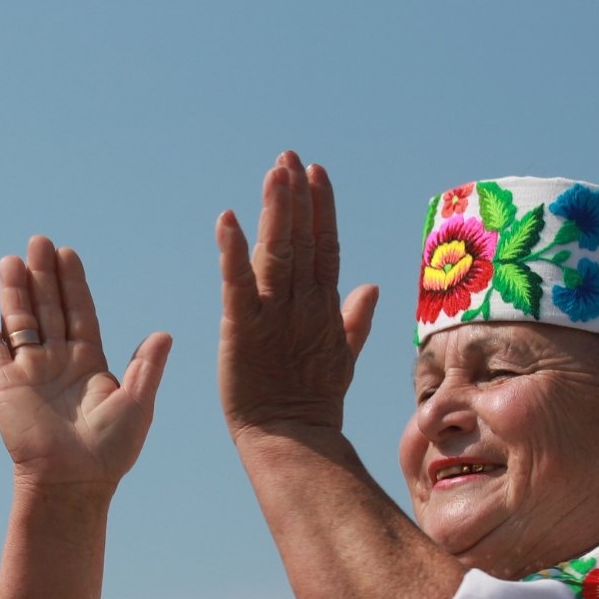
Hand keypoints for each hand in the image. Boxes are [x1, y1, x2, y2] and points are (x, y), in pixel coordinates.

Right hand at [0, 236, 171, 495]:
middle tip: (39, 241)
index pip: (80, 312)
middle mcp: (58, 361)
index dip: (73, 283)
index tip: (68, 253)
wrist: (73, 482)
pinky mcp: (4, 386)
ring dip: (15, 291)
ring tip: (12, 260)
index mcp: (90, 362)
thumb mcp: (137, 404)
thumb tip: (164, 334)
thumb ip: (146, 368)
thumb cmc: (110, 450)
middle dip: (43, 275)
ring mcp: (29, 371)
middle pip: (48, 308)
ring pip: (20, 321)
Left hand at [217, 153, 380, 439]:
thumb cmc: (312, 401)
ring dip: (276, 211)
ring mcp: (275, 316)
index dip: (322, 209)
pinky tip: (227, 219)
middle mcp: (303, 305)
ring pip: (278, 253)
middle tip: (290, 157)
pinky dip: (232, 250)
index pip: (326, 247)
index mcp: (324, 308)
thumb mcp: (341, 356)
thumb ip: (355, 319)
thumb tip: (372, 286)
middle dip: (298, 197)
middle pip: (304, 241)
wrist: (291, 440)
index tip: (317, 173)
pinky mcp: (243, 330)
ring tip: (275, 172)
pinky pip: (237, 283)